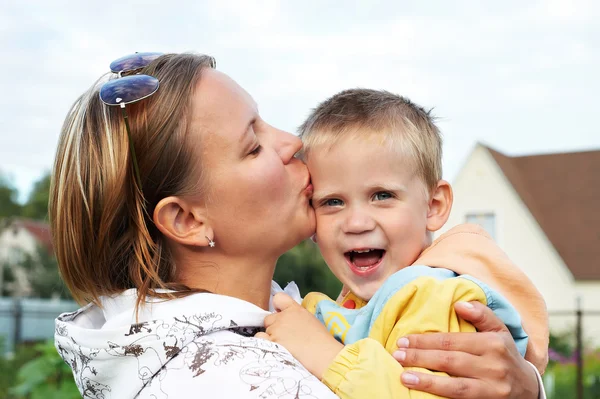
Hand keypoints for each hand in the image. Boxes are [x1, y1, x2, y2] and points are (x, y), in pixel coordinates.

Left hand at [255, 293, 343, 378]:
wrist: (323, 355)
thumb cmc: (321, 340)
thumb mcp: (310, 320)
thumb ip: (296, 316)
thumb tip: (288, 320)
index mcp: (294, 309)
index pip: (278, 298)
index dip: (277, 307)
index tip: (281, 315)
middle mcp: (283, 317)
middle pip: (268, 318)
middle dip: (274, 326)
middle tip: (285, 337)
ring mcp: (276, 330)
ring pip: (265, 331)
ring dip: (271, 338)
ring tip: (284, 346)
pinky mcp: (272, 342)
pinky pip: (260, 339)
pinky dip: (264, 344)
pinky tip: (274, 349)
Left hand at [393, 301, 539, 398]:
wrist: (528, 389)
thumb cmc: (505, 355)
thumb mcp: (499, 331)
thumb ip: (481, 315)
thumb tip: (459, 303)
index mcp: (492, 343)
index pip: (451, 342)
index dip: (425, 341)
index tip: (403, 339)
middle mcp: (493, 366)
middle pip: (449, 362)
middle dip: (420, 358)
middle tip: (396, 355)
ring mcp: (492, 389)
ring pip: (455, 386)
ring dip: (426, 382)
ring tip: (403, 376)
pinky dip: (440, 397)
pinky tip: (422, 393)